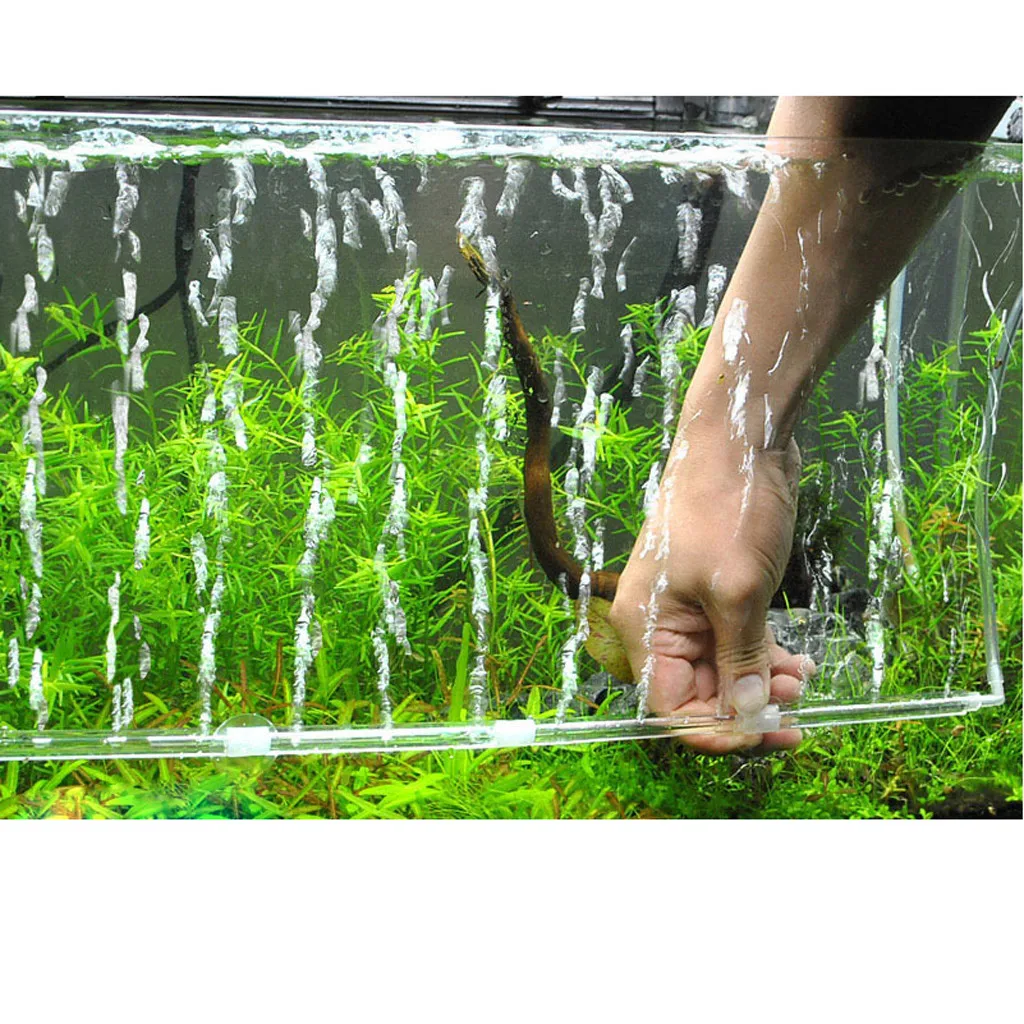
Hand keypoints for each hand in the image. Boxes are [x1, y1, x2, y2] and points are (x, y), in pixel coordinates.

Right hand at [608, 430, 811, 753]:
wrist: (740, 440)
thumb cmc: (725, 510)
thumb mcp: (736, 591)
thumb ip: (741, 659)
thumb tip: (747, 714)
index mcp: (647, 627)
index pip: (669, 707)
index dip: (714, 731)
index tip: (766, 733)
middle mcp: (663, 625)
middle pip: (698, 693)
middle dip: (747, 706)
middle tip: (798, 707)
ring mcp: (692, 608)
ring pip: (724, 671)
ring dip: (763, 684)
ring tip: (804, 679)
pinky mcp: (720, 592)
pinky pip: (739, 643)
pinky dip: (767, 658)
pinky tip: (801, 660)